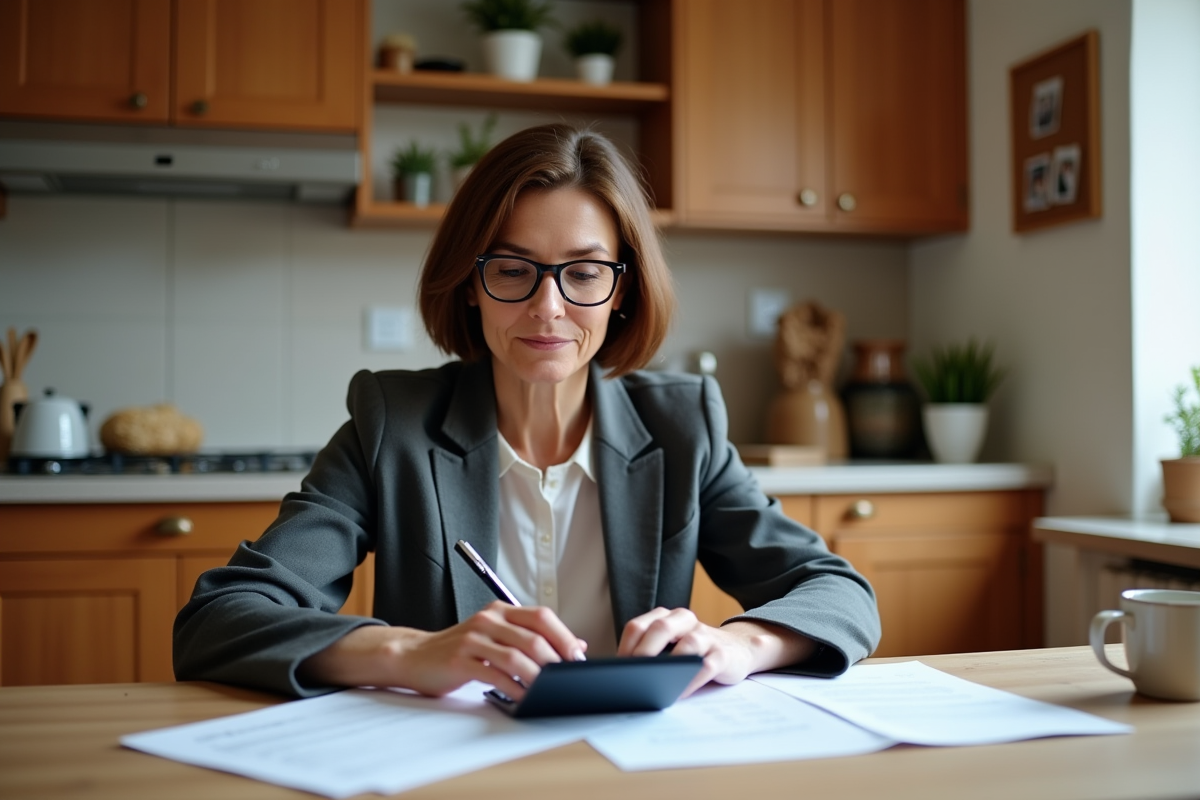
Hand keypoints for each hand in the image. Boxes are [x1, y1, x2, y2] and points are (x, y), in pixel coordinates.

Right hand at [299, 601, 586, 698]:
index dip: (563, 636)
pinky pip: (494, 675)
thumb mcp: (496, 636)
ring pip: (516, 657)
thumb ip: (531, 638)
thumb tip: (576, 646)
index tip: (577, 657)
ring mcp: (473, 638)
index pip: (541, 616)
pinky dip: (513, 689)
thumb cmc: (461, 649)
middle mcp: (488, 619)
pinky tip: (522, 698)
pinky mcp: (460, 660)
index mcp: (501, 610)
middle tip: (566, 678)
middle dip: (555, 660)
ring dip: (537, 678)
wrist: (415, 656)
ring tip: (548, 691)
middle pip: (532, 637)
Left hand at [616, 607, 815, 697]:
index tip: (616, 669)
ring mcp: (705, 636)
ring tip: (655, 682)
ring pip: (688, 643)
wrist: (738, 650)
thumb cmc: (694, 653)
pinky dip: (691, 679)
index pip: (638, 626)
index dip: (624, 647)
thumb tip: (619, 677)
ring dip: (670, 664)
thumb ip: (650, 653)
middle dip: (643, 652)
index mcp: (666, 617)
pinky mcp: (722, 655)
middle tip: (632, 673)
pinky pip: (706, 665)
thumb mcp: (670, 647)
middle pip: (660, 628)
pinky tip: (679, 692)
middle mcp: (685, 621)